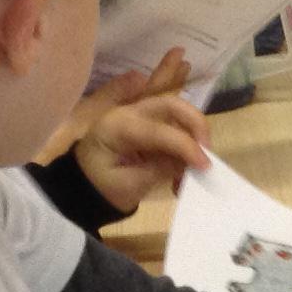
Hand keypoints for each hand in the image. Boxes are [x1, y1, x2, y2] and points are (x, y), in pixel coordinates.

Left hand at [75, 91, 209, 212]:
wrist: (83, 187)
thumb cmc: (100, 188)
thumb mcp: (127, 186)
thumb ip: (158, 170)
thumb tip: (188, 163)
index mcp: (117, 127)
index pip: (159, 130)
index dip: (186, 146)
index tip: (205, 166)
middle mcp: (129, 113)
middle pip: (171, 104)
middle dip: (196, 124)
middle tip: (207, 152)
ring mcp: (139, 117)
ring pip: (177, 112)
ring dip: (194, 135)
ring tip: (195, 166)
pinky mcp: (149, 126)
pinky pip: (175, 126)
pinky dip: (187, 143)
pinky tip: (185, 168)